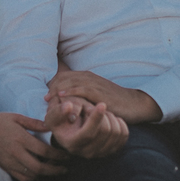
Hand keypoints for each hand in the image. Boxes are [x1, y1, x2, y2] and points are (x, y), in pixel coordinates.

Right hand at [0, 111, 68, 180]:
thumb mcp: (17, 117)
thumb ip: (35, 123)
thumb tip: (51, 126)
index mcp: (21, 139)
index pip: (44, 151)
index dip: (58, 156)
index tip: (67, 156)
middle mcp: (16, 153)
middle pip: (39, 168)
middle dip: (55, 170)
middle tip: (64, 168)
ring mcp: (10, 162)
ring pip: (31, 175)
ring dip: (44, 174)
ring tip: (52, 169)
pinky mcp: (5, 166)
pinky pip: (21, 177)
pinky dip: (32, 177)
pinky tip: (37, 172)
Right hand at [45, 95, 128, 158]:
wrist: (70, 130)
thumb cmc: (60, 121)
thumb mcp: (53, 116)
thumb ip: (58, 111)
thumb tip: (68, 107)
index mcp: (72, 144)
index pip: (88, 133)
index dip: (96, 118)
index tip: (102, 104)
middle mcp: (87, 153)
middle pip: (105, 131)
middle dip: (103, 114)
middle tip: (94, 107)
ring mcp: (100, 153)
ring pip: (116, 132)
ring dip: (111, 117)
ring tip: (101, 114)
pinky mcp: (111, 150)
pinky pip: (123, 136)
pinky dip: (120, 123)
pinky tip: (111, 118)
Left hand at [46, 70, 161, 122]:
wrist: (133, 104)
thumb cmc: (113, 102)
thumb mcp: (94, 96)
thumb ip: (81, 96)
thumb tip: (66, 104)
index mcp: (86, 76)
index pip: (62, 76)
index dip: (52, 86)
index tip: (46, 98)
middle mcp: (88, 77)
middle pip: (62, 78)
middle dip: (52, 88)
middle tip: (45, 101)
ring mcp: (94, 84)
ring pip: (69, 82)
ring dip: (57, 91)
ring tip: (49, 102)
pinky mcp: (99, 92)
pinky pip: (81, 90)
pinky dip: (70, 93)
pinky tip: (62, 97)